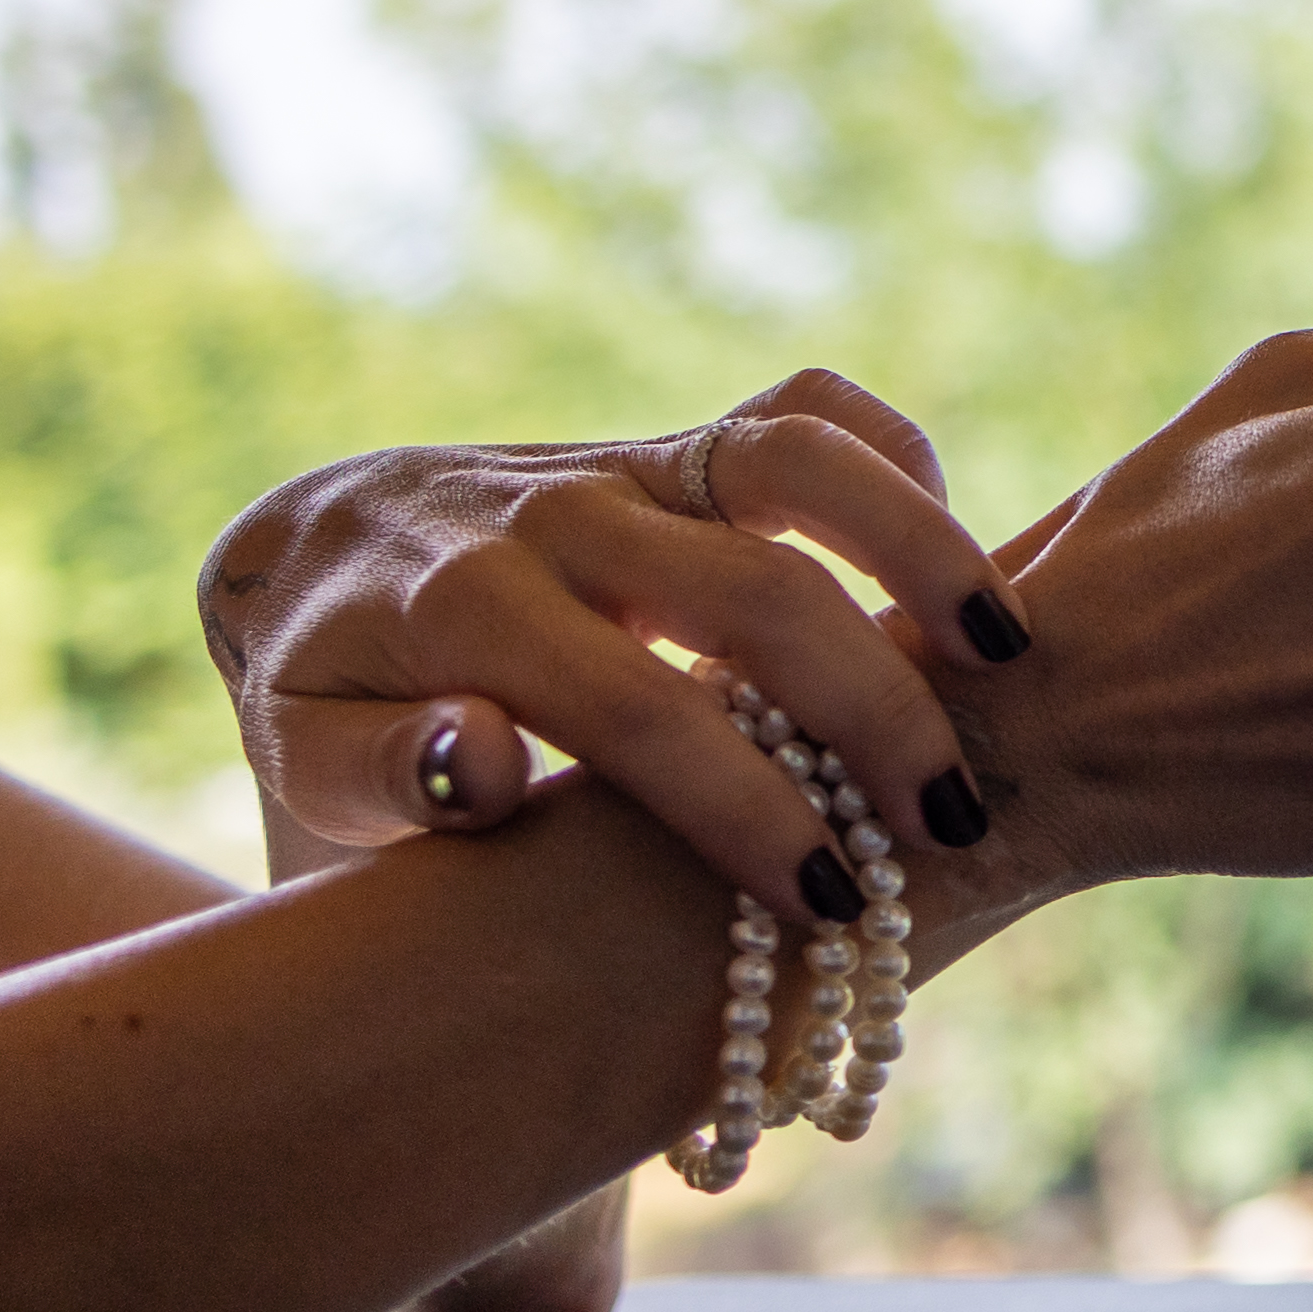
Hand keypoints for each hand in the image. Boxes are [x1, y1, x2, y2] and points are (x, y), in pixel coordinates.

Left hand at [204, 373, 1025, 916]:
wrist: (307, 559)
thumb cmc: (334, 706)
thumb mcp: (311, 767)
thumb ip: (386, 772)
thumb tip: (486, 757)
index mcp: (466, 609)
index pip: (642, 711)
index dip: (747, 810)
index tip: (830, 901)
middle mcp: (559, 513)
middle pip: (762, 590)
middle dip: (872, 712)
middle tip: (948, 820)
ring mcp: (631, 461)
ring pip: (806, 458)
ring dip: (924, 547)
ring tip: (1005, 655)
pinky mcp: (683, 440)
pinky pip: (812, 411)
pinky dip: (898, 468)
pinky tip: (953, 567)